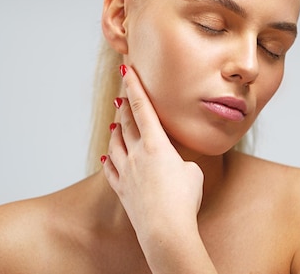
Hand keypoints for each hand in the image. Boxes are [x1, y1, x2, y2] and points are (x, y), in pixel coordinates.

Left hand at [102, 64, 204, 246]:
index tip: (126, 70)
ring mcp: (127, 172)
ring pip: (116, 143)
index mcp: (157, 145)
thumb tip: (174, 166)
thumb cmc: (184, 200)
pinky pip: (111, 170)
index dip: (135, 87)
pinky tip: (107, 156)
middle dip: (125, 104)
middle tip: (122, 91)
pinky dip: (109, 160)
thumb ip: (181, 162)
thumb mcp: (193, 173)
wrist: (165, 229)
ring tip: (116, 121)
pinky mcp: (122, 190)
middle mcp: (137, 154)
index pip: (143, 108)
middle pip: (127, 122)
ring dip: (116, 129)